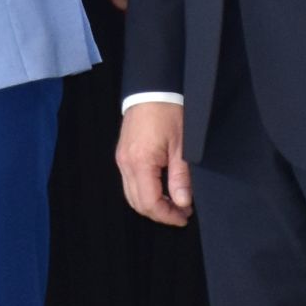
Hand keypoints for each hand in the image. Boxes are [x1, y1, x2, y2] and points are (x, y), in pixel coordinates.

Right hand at [118, 100, 192, 226]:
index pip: (150, 202)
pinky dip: (144, 192)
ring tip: (174, 204)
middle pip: (137, 203)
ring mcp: (121, 159)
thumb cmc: (169, 111)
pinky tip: (161, 190)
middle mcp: (126, 163)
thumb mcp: (182, 146)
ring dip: (151, 204)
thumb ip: (180, 177)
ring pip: (131, 195)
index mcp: (140, 162)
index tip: (184, 217)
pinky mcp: (123, 154)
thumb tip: (182, 203)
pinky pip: (129, 182)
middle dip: (159, 213)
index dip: (167, 215)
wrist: (152, 88)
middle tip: (182, 214)